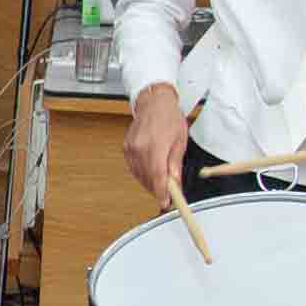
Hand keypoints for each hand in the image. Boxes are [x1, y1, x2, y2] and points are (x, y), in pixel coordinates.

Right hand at [123, 83, 190, 199]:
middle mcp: (139, 148)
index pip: (157, 176)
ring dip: (149, 182)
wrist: (153, 103)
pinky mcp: (126, 148)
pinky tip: (150, 174)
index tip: (166, 202)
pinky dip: (142, 174)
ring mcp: (131, 148)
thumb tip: (175, 182)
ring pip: (139, 175)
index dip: (162, 192)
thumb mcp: (180, 141)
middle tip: (168, 195)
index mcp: (155, 146)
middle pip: (147, 178)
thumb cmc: (169, 118)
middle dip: (157, 189)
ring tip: (160, 184)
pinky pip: (133, 168)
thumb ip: (175, 163)